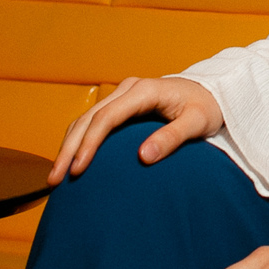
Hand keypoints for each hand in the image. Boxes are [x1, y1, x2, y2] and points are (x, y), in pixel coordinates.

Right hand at [48, 76, 224, 184]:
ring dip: (68, 146)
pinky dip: (79, 141)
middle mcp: (129, 89)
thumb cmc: (208, 108)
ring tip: (56, 176)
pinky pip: (94, 122)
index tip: (77, 168)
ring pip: (86, 119)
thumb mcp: (197, 123)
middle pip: (89, 118)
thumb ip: (172, 138)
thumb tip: (143, 157)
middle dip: (69, 149)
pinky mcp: (122, 105)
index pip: (107, 117)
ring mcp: (123, 95)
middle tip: (55, 179)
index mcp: (144, 91)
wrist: (214, 93)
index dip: (89, 143)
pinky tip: (71, 162)